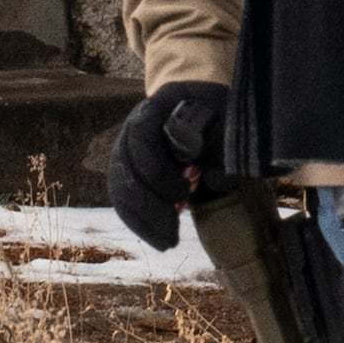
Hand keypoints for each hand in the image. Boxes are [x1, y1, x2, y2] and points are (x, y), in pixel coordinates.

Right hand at [105, 81, 235, 249]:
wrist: (195, 100)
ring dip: (142, 221)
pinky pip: (124, 200)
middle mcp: (129, 134)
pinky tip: (158, 236)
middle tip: (174, 235)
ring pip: (120, 191)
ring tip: (167, 241)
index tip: (185, 193)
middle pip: (125, 173)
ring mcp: (124, 154)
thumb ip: (220, 147)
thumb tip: (212, 181)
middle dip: (149, 208)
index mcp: (150, 113)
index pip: (141, 143)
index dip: (159, 172)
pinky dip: (139, 222)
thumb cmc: (212, 110)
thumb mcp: (223, 119)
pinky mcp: (127, 173)